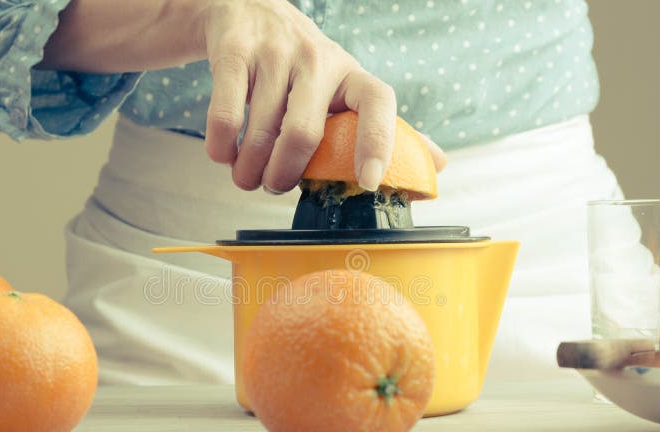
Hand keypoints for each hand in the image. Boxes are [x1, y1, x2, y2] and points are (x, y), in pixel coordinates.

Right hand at [202, 0, 445, 193]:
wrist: (250, 8)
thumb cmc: (305, 68)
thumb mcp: (346, 89)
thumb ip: (385, 128)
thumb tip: (438, 163)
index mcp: (352, 75)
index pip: (378, 102)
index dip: (377, 143)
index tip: (367, 182)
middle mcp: (318, 59)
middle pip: (303, 134)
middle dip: (282, 176)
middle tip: (272, 186)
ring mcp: (274, 53)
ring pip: (259, 132)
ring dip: (247, 170)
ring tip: (246, 176)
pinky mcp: (235, 52)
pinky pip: (224, 117)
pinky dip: (220, 149)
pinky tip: (224, 154)